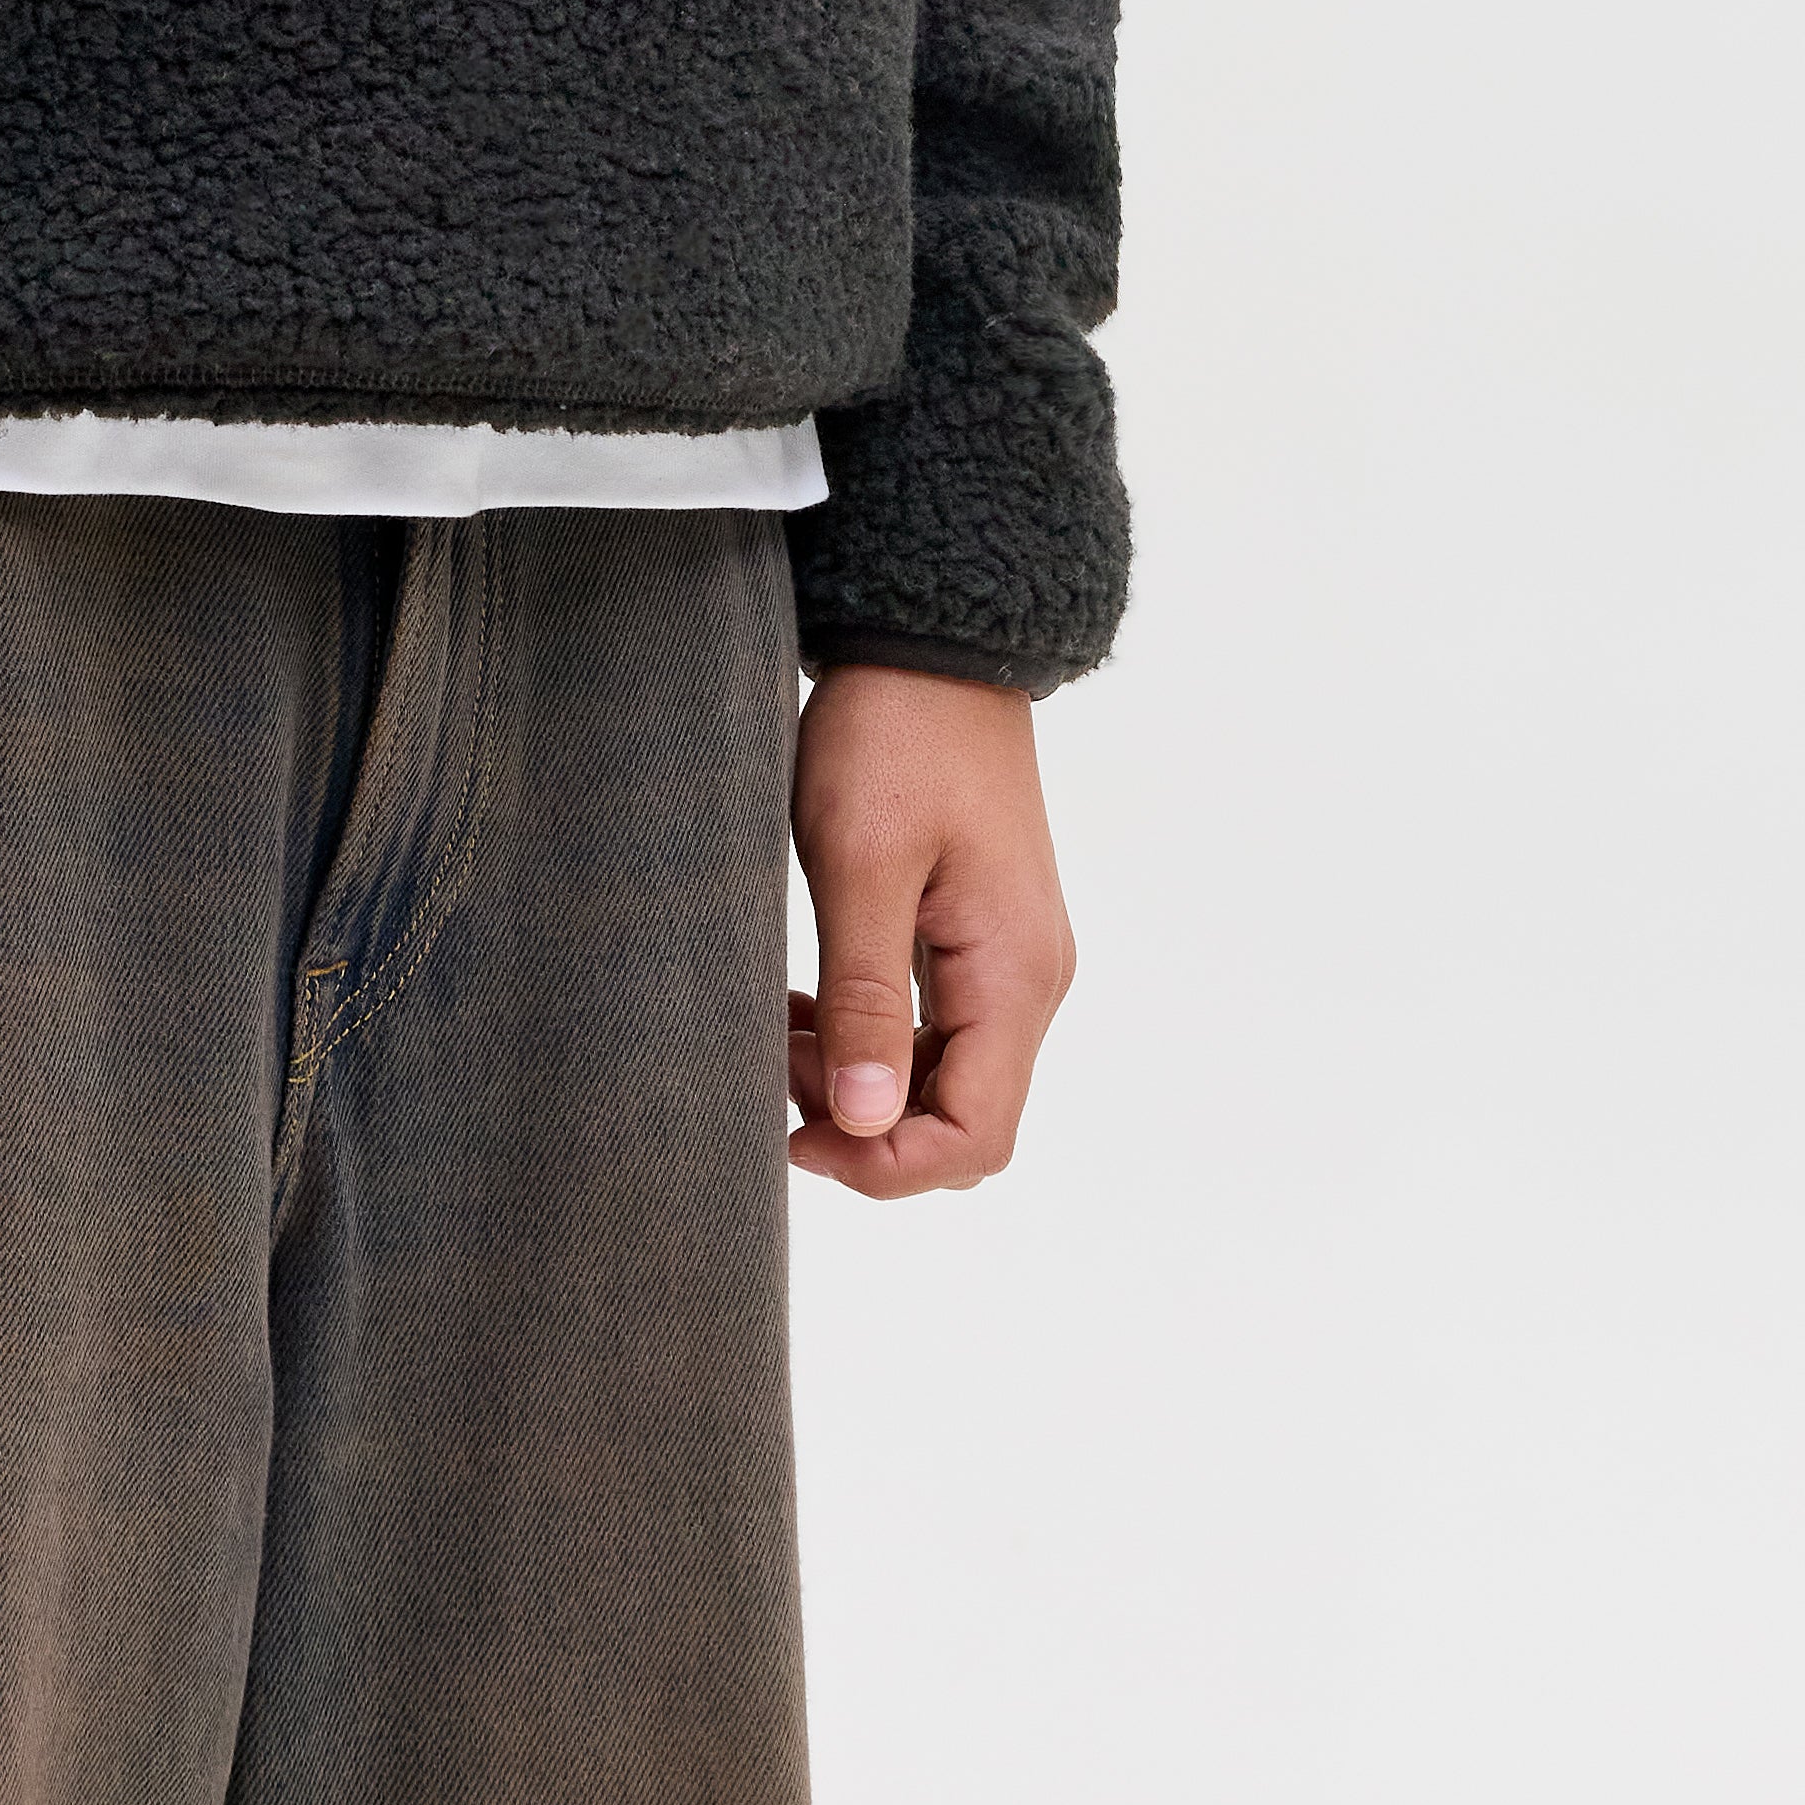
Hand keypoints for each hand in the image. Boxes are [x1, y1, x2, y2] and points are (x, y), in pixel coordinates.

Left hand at [785, 665, 1074, 1198]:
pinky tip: (806, 1005)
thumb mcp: (861, 862)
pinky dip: (873, 1033)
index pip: (976, 1135)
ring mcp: (1008, 953)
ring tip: (777, 1029)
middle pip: (964, 1117)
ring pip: (945, 1073)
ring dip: (862, 1076)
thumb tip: (867, 1122)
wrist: (933, 640)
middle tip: (776, 1065)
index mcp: (1014, 974)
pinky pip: (937, 1023)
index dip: (886, 1165)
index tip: (794, 1136)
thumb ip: (866, 996)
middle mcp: (1029, 978)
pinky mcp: (979, 929)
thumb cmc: (892, 733)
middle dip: (868, 1123)